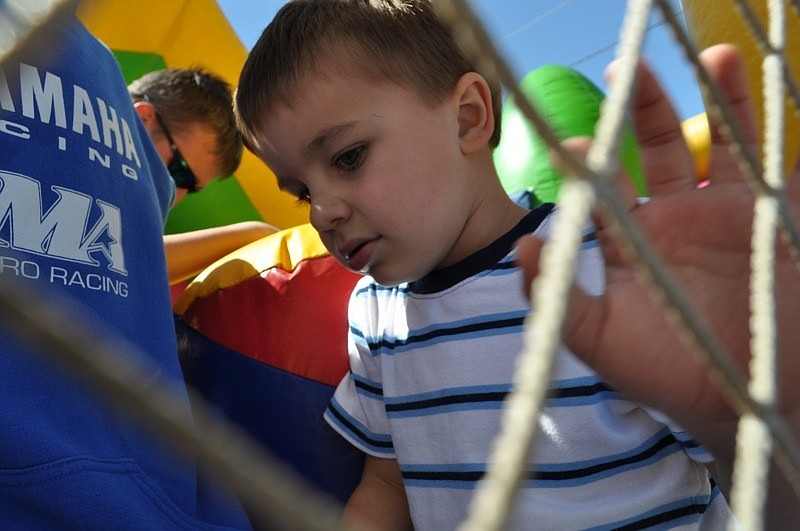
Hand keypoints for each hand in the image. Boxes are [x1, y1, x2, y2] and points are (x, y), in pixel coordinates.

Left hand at [516, 44, 799, 468]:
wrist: (740, 396)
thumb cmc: (663, 374)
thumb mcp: (600, 342)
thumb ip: (560, 298)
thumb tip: (525, 248)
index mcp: (633, 241)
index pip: (604, 190)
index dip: (587, 164)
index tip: (569, 143)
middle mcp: (675, 218)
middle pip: (656, 149)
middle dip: (642, 109)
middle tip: (625, 70)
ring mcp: (724, 214)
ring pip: (717, 144)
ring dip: (715, 101)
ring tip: (712, 55)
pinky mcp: (769, 220)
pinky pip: (770, 167)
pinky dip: (770, 132)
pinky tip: (763, 94)